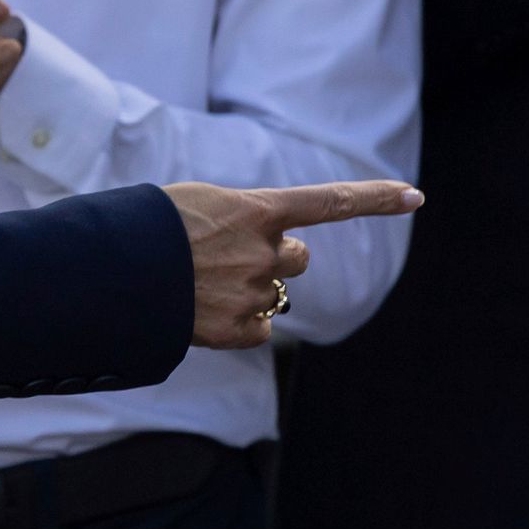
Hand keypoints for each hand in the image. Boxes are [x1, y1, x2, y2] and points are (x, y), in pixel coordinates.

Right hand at [163, 179, 424, 349]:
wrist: (112, 275)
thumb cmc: (146, 230)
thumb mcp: (195, 203)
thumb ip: (238, 217)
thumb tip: (261, 245)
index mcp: (254, 210)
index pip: (330, 202)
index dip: (376, 199)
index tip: (415, 197)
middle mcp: (264, 252)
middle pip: (298, 258)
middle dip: (276, 257)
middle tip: (231, 255)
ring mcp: (252, 293)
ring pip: (274, 294)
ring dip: (250, 288)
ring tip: (202, 282)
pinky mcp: (236, 331)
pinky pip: (259, 328)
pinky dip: (239, 323)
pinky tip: (204, 311)